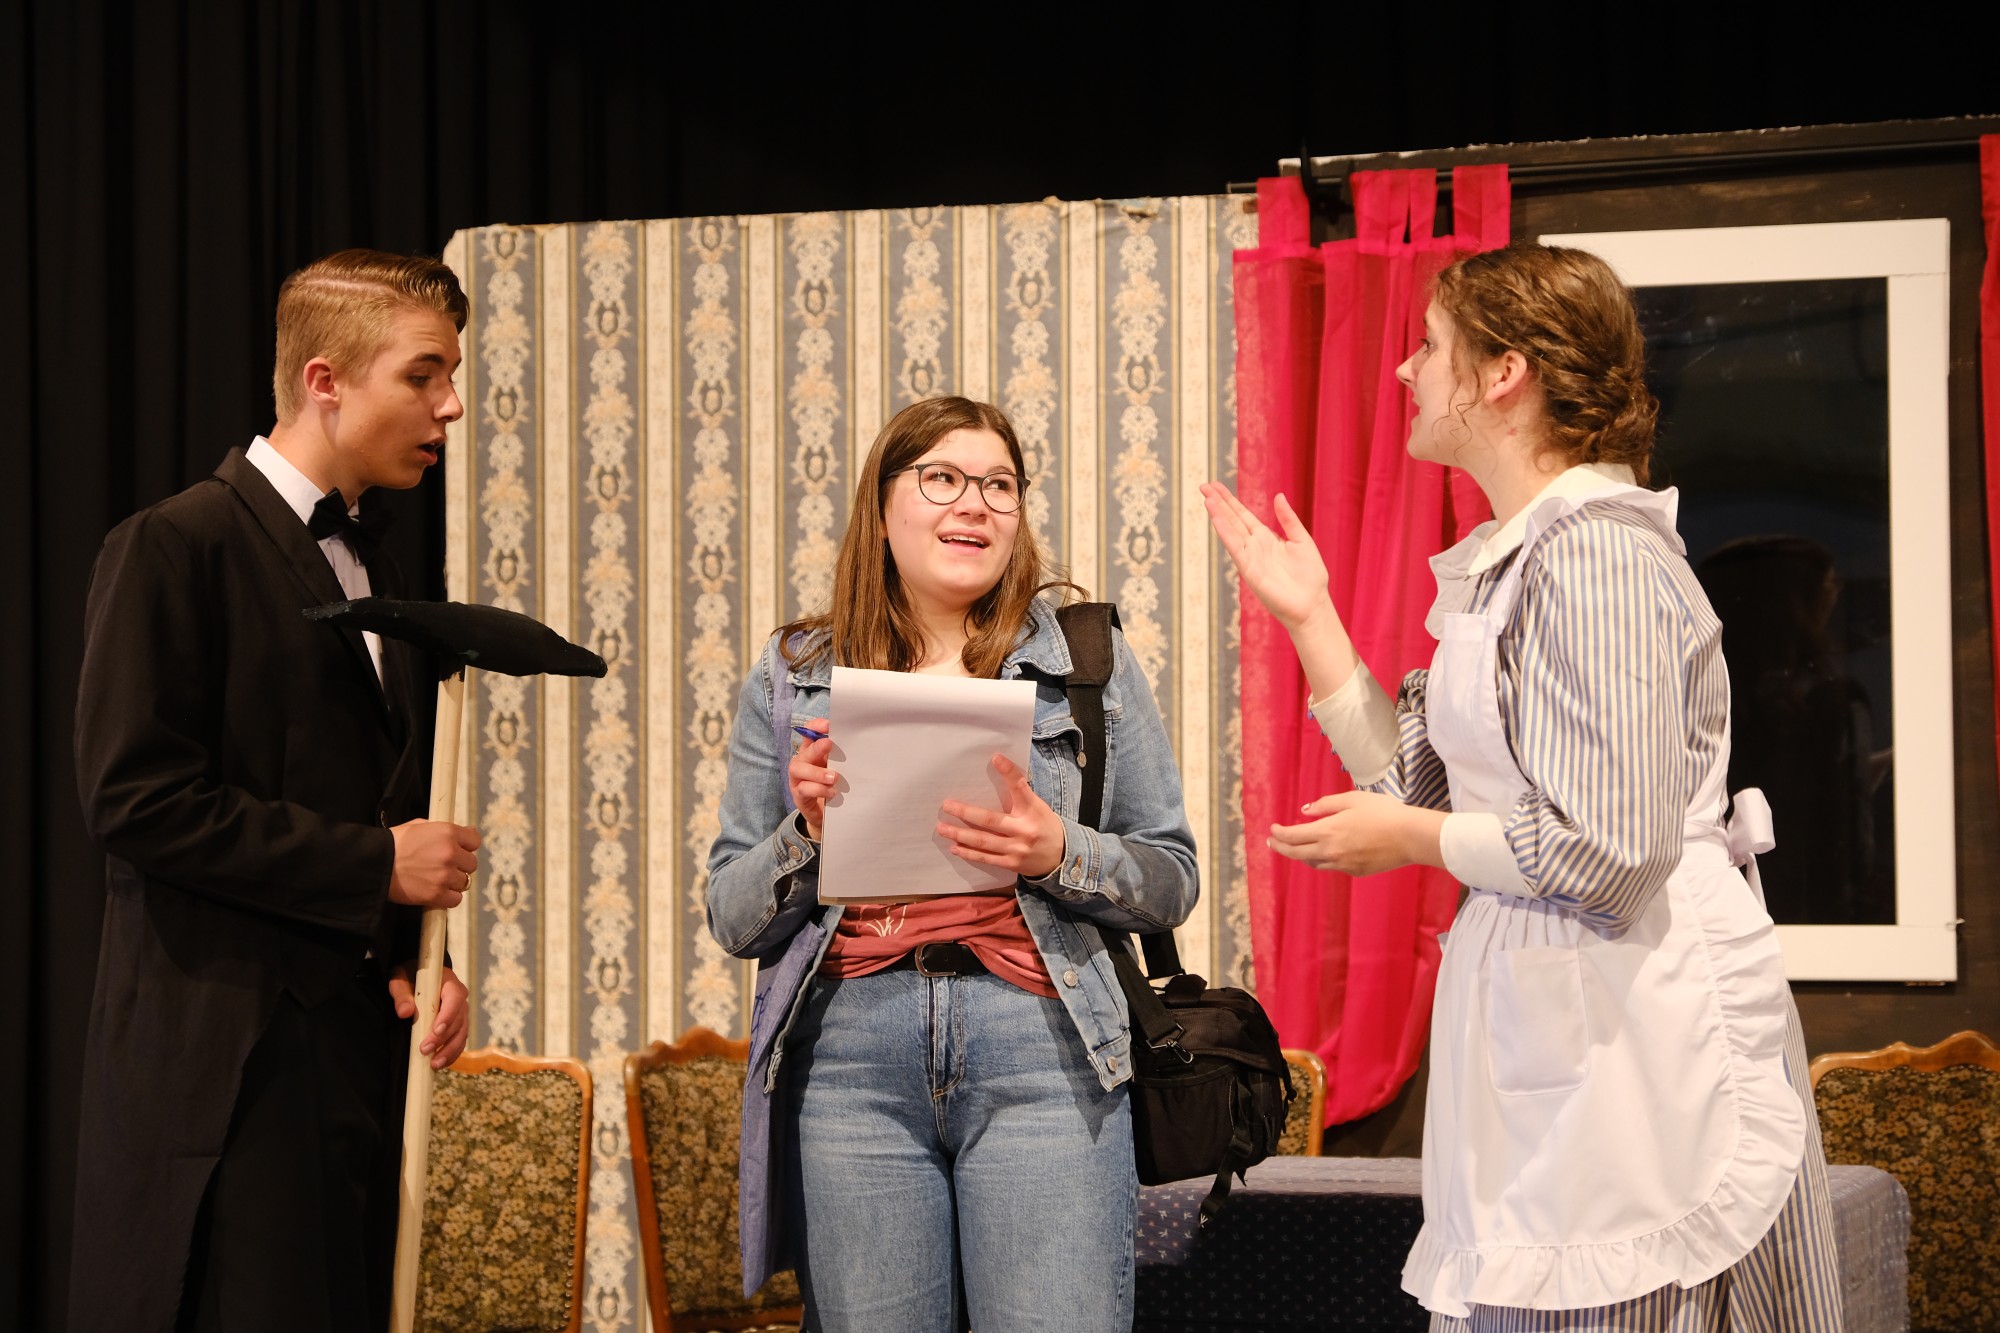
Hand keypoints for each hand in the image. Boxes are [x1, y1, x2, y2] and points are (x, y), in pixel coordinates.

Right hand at [388, 819, 480, 908]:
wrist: (373, 865)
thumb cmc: (392, 844)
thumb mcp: (418, 826)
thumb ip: (442, 829)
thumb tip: (465, 832)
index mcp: (447, 832)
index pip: (474, 841)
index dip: (467, 846)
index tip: (460, 850)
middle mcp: (450, 853)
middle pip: (471, 864)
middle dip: (460, 865)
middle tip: (443, 866)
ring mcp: (445, 876)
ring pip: (464, 882)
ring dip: (453, 882)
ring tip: (435, 878)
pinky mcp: (436, 895)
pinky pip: (455, 899)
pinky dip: (448, 897)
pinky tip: (435, 891)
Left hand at [390, 964, 469, 1069]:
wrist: (419, 976)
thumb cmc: (411, 976)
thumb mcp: (401, 979)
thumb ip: (402, 994)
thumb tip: (404, 1012)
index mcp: (450, 984)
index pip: (455, 999)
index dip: (448, 1016)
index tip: (436, 1031)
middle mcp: (460, 1000)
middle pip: (458, 1021)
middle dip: (443, 1039)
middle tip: (424, 1050)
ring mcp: (461, 1014)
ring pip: (461, 1034)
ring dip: (449, 1051)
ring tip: (434, 1064)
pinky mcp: (457, 1026)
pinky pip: (459, 1041)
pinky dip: (451, 1053)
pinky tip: (439, 1063)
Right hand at [787, 719, 834, 839]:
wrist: (824, 814)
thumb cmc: (832, 785)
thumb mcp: (836, 768)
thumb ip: (840, 757)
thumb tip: (857, 743)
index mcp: (812, 751)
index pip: (809, 733)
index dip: (816, 727)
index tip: (829, 726)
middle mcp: (802, 762)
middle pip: (804, 750)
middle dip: (816, 747)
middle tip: (829, 745)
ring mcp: (798, 779)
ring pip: (798, 769)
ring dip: (817, 772)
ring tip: (834, 777)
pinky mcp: (799, 795)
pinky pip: (804, 789)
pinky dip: (818, 789)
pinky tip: (832, 792)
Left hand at [938, 754, 1065, 878]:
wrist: (1063, 858)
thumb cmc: (1045, 826)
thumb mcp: (1038, 807)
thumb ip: (1019, 797)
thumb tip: (997, 775)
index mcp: (1033, 810)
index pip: (1020, 787)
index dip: (1008, 772)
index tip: (995, 758)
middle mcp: (1024, 829)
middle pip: (990, 820)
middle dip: (966, 813)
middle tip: (947, 805)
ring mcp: (1017, 849)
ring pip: (983, 841)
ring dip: (960, 834)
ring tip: (942, 828)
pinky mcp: (1012, 864)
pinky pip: (986, 858)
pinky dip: (969, 853)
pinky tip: (955, 847)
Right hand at [1200, 483, 1335, 629]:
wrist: (1312, 603)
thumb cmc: (1310, 576)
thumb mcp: (1302, 539)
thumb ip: (1288, 519)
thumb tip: (1278, 496)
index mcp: (1265, 538)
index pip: (1242, 515)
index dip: (1229, 501)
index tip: (1215, 486)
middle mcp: (1254, 546)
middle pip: (1232, 520)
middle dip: (1218, 504)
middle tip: (1203, 486)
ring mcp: (1250, 558)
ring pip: (1231, 533)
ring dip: (1218, 516)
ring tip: (1207, 499)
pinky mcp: (1250, 571)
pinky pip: (1236, 549)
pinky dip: (1226, 535)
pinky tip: (1217, 521)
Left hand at [1268, 790, 1444, 876]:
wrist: (1410, 837)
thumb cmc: (1383, 812)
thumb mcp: (1352, 799)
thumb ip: (1325, 805)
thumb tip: (1305, 811)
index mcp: (1327, 831)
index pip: (1292, 836)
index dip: (1279, 833)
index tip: (1273, 829)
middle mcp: (1331, 852)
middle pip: (1296, 853)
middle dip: (1280, 847)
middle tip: (1272, 842)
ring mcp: (1343, 865)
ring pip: (1313, 863)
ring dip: (1301, 855)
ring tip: (1297, 847)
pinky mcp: (1356, 872)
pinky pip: (1333, 866)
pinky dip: (1324, 859)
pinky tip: (1327, 852)